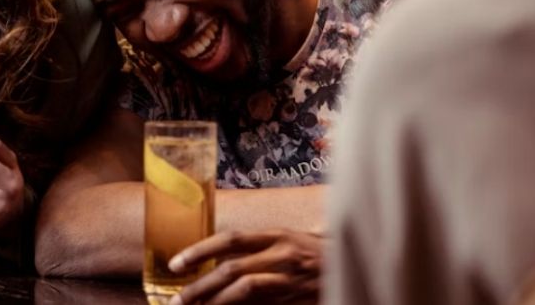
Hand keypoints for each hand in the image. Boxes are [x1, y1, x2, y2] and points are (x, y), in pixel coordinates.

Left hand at [167, 229, 322, 303]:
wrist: (360, 268)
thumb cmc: (321, 255)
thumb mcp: (290, 241)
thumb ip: (259, 248)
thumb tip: (218, 259)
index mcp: (278, 235)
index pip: (230, 239)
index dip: (200, 250)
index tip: (175, 264)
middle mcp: (283, 255)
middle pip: (232, 269)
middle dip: (200, 286)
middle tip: (177, 301)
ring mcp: (292, 281)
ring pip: (245, 292)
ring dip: (216, 303)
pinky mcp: (296, 300)